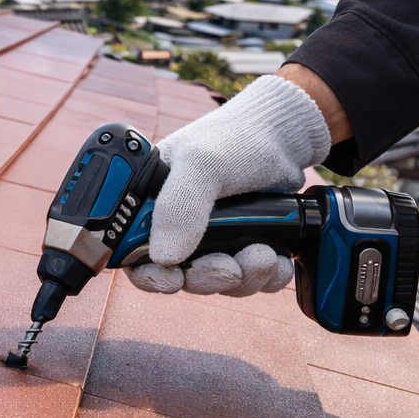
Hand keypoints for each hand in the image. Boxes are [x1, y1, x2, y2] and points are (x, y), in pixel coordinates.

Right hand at [126, 72, 333, 295]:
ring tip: (263, 254)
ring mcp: (211, 236)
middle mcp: (176, 223)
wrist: (284, 136)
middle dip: (208, 277)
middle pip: (179, 275)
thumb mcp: (200, 164)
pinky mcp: (241, 243)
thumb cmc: (234, 139)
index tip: (174, 279)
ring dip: (242, 278)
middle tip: (230, 266)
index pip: (134, 253)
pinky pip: (249, 279)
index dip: (151, 274)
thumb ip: (178, 208)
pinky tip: (276, 259)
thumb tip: (164, 258)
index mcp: (151, 204)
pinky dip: (264, 277)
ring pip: (217, 281)